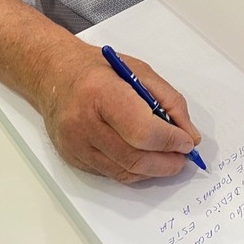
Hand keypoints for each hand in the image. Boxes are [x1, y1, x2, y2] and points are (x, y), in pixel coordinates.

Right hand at [37, 43, 200, 181]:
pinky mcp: (72, 158)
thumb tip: (189, 135)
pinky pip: (112, 174)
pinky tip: (145, 159)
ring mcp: (75, 144)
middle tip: (183, 156)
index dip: (169, 140)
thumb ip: (169, 101)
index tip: (186, 141)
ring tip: (169, 159)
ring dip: (154, 170)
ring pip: (125, 172)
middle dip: (166, 162)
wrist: (54, 76)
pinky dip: (135, 171)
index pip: (141, 130)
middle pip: (134, 158)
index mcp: (101, 92)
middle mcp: (83, 122)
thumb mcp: (139, 71)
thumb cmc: (98, 70)